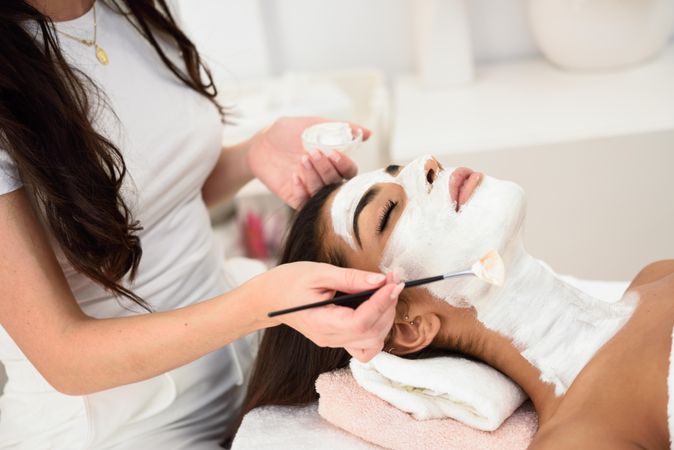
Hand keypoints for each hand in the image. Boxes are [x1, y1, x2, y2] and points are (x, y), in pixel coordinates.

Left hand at [247, 117, 370, 208]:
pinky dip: (301, 191)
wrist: (258, 144)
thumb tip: (368, 133)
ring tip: (302, 160)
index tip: (332, 152)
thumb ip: (339, 128)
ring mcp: (310, 189)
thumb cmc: (286, 133)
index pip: (350, 171)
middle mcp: (324, 178)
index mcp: (332, 162)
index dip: (344, 164)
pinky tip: (293, 176)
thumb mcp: (312, 125)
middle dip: (327, 169)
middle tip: (312, 153)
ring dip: (314, 177)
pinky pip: (304, 203)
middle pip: (338, 183)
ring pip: (323, 193)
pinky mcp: (294, 197)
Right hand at [247, 262, 402, 361]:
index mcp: (322, 324)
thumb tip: (380, 280)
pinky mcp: (339, 339)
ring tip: (385, 292)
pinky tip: (376, 309)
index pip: (361, 322)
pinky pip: (366, 345)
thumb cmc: (289, 282)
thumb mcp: (318, 273)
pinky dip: (378, 329)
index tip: (393, 282)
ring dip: (385, 318)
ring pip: (373, 342)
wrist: (270, 298)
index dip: (381, 302)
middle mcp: (330, 339)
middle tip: (393, 279)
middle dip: (388, 306)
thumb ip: (350, 278)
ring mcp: (334, 342)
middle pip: (371, 333)